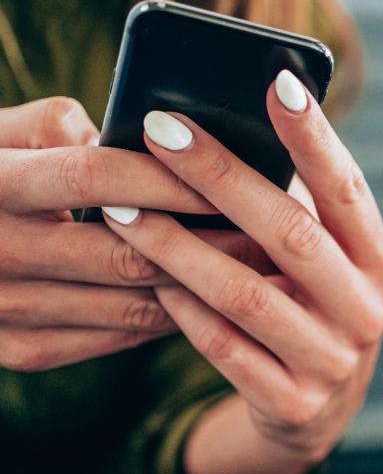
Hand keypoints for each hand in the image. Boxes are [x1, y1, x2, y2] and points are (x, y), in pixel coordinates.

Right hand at [0, 97, 268, 371]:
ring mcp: (4, 309)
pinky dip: (164, 319)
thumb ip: (60, 124)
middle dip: (205, 244)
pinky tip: (204, 299)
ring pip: (128, 302)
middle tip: (264, 234)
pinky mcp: (18, 349)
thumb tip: (136, 136)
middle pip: (125, 252)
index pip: (95, 176)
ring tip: (250, 271)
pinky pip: (111, 337)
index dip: (168, 178)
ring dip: (197, 289)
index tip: (230, 177)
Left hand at [101, 72, 382, 469]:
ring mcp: (332, 361)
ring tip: (123, 211)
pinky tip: (151, 279)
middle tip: (160, 130)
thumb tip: (225, 135)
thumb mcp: (324, 264)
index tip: (278, 82)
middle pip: (291, 233)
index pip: (348, 190)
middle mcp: (365, 310)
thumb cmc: (310, 310)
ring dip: (178, 247)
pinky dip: (182, 309)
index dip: (314, 139)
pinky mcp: (293, 403)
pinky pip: (224, 348)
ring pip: (245, 294)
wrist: (319, 412)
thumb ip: (296, 214)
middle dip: (221, 177)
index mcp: (377, 263)